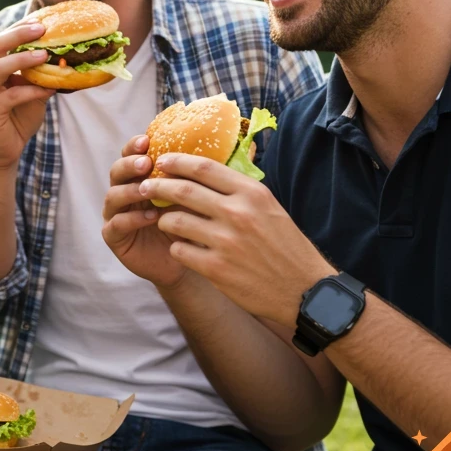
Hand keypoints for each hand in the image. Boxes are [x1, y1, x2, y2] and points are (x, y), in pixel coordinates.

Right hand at [0, 21, 55, 169]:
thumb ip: (40, 76)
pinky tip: (49, 89)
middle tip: (42, 28)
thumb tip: (65, 59)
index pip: (1, 40)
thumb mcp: (32, 93)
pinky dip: (32, 91)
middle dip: (19, 34)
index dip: (19, 27)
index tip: (41, 19)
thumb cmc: (17, 119)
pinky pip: (11, 95)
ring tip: (45, 54)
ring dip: (23, 58)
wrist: (3, 151)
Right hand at [101, 134, 186, 289]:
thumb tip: (211, 150)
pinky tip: (149, 216)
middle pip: (116, 171)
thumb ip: (193, 177)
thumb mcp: (194, 198)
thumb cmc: (190, 224)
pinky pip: (116, 224)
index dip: (134, 146)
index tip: (146, 140)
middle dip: (129, 165)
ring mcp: (115, 214)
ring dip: (129, 190)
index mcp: (139, 178)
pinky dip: (131, 218)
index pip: (131, 155)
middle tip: (144, 163)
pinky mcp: (114, 237)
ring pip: (113, 196)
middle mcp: (124, 192)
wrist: (186, 260)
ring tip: (147, 189)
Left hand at [137, 153, 335, 324]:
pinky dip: (176, 247)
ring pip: (174, 220)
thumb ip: (238, 190)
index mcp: (252, 194)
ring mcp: (225, 242)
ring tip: (165, 221)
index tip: (162, 160)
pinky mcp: (215, 268)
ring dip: (164, 219)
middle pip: (182, 190)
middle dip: (158, 186)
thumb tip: (203, 171)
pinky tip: (182, 248)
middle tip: (146, 186)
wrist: (304, 291)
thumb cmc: (285, 245)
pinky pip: (179, 250)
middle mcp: (238, 213)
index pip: (204, 168)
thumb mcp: (269, 207)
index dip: (177, 161)